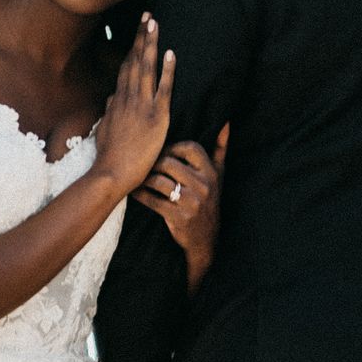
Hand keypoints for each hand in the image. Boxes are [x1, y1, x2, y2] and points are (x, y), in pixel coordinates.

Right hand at [94, 17, 175, 199]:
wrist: (111, 173)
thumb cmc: (109, 157)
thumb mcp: (105, 130)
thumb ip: (109, 113)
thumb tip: (110, 100)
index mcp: (117, 101)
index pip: (126, 68)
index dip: (132, 48)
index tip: (137, 32)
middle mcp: (127, 98)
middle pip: (135, 61)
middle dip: (141, 37)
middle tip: (148, 16)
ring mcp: (141, 106)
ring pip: (146, 68)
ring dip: (151, 44)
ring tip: (155, 23)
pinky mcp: (156, 117)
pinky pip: (163, 89)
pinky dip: (167, 70)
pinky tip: (171, 53)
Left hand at [135, 125, 228, 288]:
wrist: (206, 239)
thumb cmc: (209, 201)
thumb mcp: (219, 175)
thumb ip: (220, 148)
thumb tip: (226, 122)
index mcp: (211, 173)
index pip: (190, 148)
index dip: (173, 147)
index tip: (164, 153)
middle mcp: (203, 186)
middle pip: (170, 163)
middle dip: (154, 163)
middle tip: (144, 164)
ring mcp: (191, 203)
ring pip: (159, 181)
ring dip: (144, 178)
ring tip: (137, 176)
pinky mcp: (178, 217)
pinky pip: (152, 201)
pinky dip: (140, 195)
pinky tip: (135, 192)